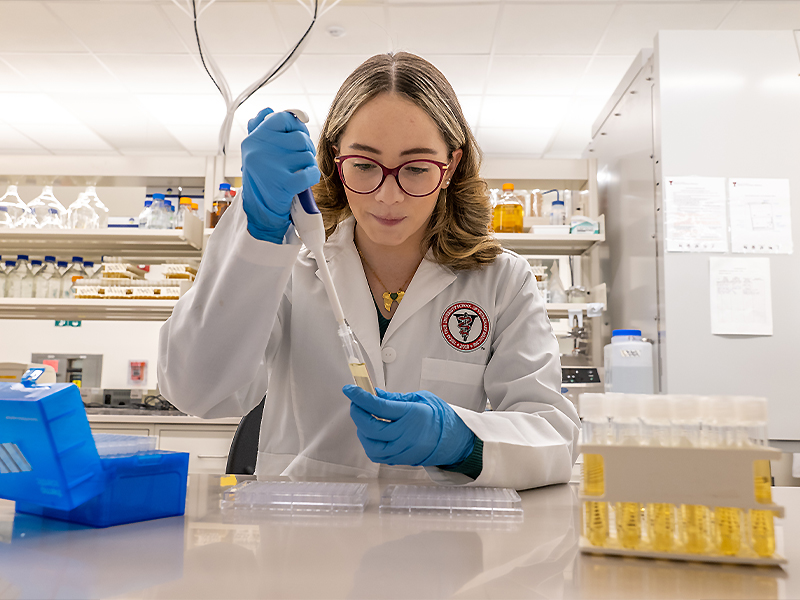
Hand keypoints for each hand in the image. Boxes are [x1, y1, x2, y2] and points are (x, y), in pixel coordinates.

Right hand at [241, 108, 320, 242]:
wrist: (258, 210)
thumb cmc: (260, 176)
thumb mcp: (254, 149)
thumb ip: (260, 126)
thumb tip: (270, 109)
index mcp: (254, 138)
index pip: (283, 118)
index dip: (295, 127)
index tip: (295, 137)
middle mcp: (260, 149)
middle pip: (300, 137)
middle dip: (305, 148)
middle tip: (299, 159)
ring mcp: (272, 166)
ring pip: (308, 155)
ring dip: (308, 164)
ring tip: (298, 171)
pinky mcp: (284, 184)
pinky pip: (311, 172)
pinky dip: (312, 176)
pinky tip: (304, 179)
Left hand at [343, 385, 475, 466]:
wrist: (454, 440)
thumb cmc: (439, 417)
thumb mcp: (420, 398)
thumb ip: (394, 398)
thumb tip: (373, 393)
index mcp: (412, 415)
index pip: (378, 406)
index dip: (360, 397)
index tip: (350, 389)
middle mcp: (406, 434)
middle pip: (370, 427)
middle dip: (357, 413)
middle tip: (355, 402)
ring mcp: (403, 450)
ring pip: (370, 445)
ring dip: (361, 430)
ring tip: (364, 419)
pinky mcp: (400, 460)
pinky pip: (377, 455)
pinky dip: (368, 443)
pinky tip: (371, 434)